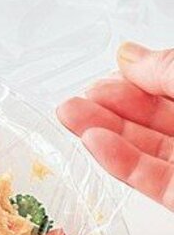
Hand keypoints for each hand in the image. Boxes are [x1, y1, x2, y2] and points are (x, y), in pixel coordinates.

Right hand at [57, 42, 173, 210]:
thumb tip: (127, 56)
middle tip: (74, 102)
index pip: (166, 87)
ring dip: (101, 132)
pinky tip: (92, 142)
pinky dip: (115, 161)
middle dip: (107, 108)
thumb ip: (167, 70)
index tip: (102, 77)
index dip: (132, 82)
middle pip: (148, 119)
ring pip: (141, 148)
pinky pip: (144, 178)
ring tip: (69, 118)